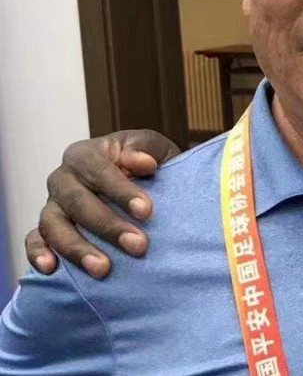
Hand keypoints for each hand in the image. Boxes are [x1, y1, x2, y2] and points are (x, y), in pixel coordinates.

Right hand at [25, 130, 180, 278]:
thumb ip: (146, 149)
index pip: (100, 171)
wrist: (142, 183)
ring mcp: (51, 205)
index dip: (122, 191)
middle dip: (108, 226)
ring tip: (103, 269)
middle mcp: (62, 178)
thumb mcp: (153, 148)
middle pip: (78, 202)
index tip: (146, 211)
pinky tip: (50, 269)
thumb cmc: (147, 162)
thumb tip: (144, 163)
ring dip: (77, 248)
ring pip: (54, 225)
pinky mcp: (44, 229)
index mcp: (85, 154)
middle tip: (138, 245)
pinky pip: (34, 241)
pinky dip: (38, 254)